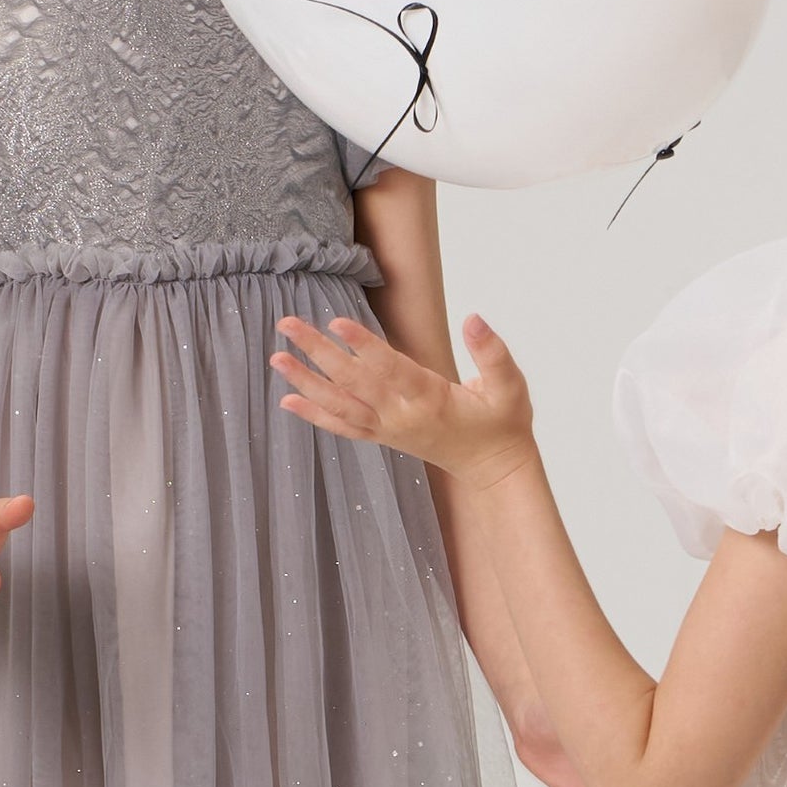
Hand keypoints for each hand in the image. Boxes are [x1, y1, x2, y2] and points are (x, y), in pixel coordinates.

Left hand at [273, 310, 537, 482]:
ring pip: (340, 405)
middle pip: (353, 381)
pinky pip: (342, 427)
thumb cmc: (503, 422)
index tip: (336, 322)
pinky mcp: (383, 437)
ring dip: (306, 381)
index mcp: (430, 399)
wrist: (493, 467)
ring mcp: (388, 429)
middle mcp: (401, 416)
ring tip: (276, 357)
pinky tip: (287, 400)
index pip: (389, 369)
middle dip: (318, 352)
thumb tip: (474, 318)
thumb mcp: (511, 385)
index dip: (363, 346)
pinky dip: (314, 415)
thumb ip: (493, 352)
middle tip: (287, 324)